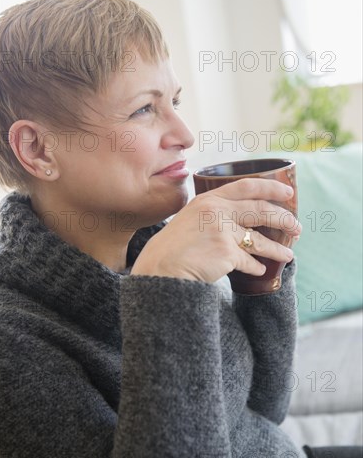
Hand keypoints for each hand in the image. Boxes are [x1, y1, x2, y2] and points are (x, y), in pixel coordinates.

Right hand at [130, 178, 301, 282]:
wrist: (161, 269)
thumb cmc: (171, 248)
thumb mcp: (188, 220)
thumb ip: (210, 215)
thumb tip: (236, 221)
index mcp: (208, 199)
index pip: (247, 186)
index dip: (271, 188)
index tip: (288, 193)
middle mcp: (217, 211)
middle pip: (260, 210)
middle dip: (284, 219)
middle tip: (296, 227)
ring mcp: (222, 231)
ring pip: (260, 239)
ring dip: (278, 248)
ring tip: (288, 254)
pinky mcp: (226, 253)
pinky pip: (249, 261)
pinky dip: (256, 267)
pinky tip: (261, 271)